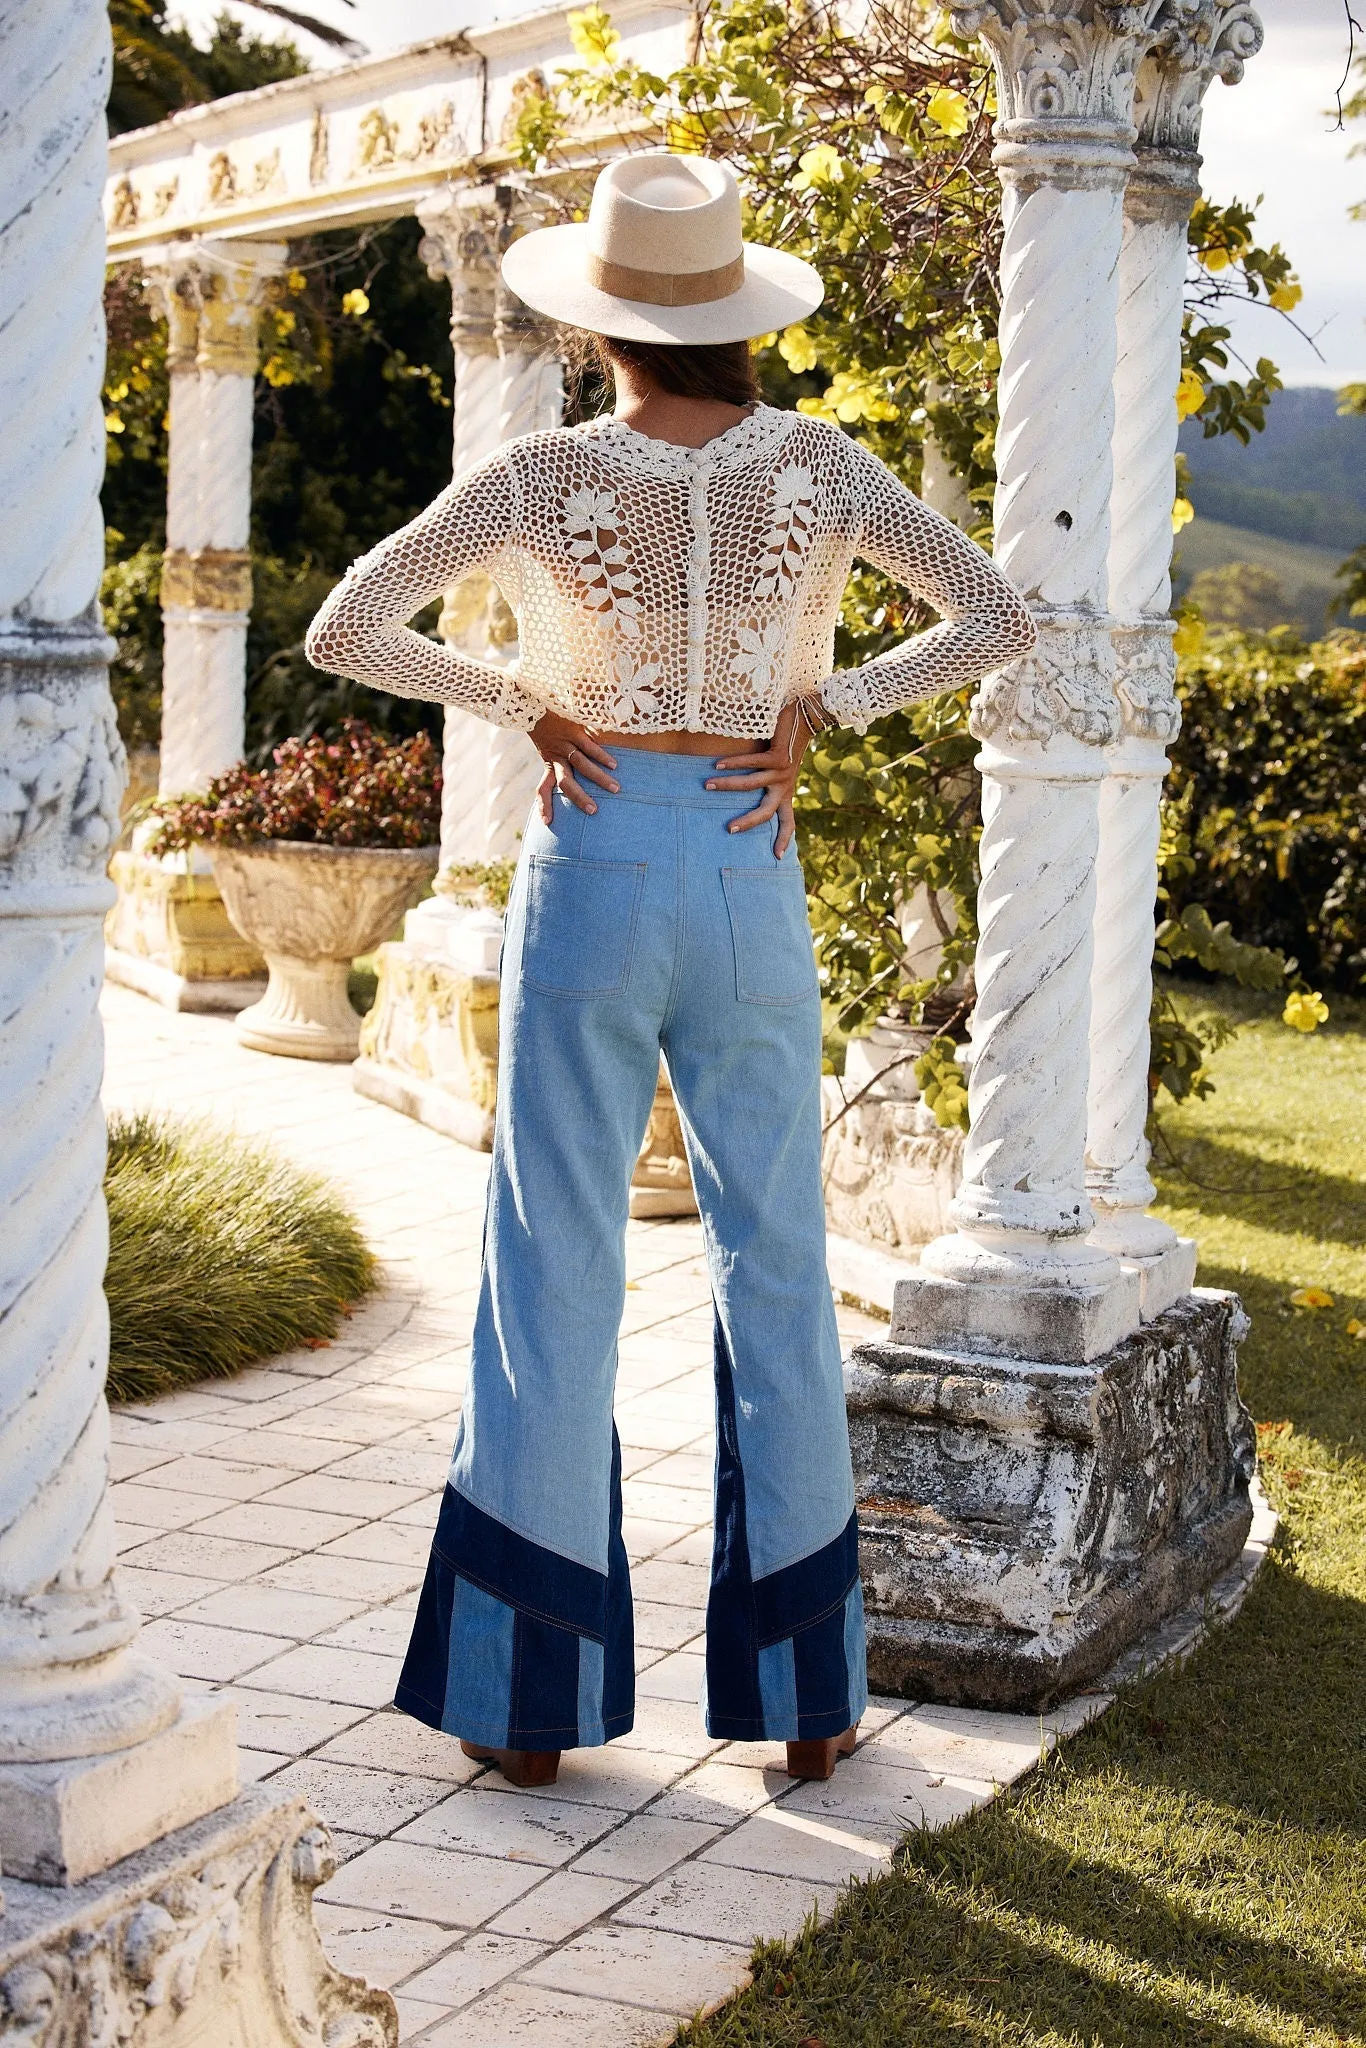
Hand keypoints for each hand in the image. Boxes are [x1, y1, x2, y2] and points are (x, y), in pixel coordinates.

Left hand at [531, 709, 618, 822]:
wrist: (533, 700)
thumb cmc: (544, 723)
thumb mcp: (545, 744)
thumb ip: (556, 758)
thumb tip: (571, 775)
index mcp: (547, 761)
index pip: (542, 789)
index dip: (544, 805)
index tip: (547, 822)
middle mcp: (555, 756)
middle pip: (566, 782)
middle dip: (579, 797)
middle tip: (593, 811)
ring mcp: (565, 744)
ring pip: (582, 765)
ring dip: (599, 778)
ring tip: (616, 789)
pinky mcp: (573, 730)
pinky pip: (589, 746)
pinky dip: (602, 756)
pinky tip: (615, 765)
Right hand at [705, 701, 810, 857]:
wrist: (807, 717)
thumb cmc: (785, 741)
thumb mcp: (776, 765)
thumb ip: (762, 777)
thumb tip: (733, 784)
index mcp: (786, 791)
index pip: (787, 821)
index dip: (783, 839)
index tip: (776, 857)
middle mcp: (785, 785)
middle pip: (767, 812)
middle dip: (748, 822)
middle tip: (729, 830)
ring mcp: (783, 771)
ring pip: (751, 784)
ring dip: (727, 785)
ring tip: (707, 785)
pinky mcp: (779, 756)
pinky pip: (752, 762)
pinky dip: (733, 763)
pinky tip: (718, 764)